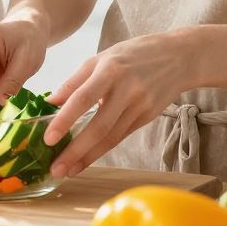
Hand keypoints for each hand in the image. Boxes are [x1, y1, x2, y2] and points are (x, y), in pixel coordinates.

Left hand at [42, 30, 190, 178]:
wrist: (178, 57)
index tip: (48, 138)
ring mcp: (140, 106)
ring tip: (66, 171)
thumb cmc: (133, 54)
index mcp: (111, 70)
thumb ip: (75, 81)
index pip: (84, 98)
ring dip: (87, 157)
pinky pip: (120, 137)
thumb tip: (51, 103)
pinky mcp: (147, 118)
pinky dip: (102, 150)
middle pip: (99, 126)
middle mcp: (127, 90)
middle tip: (55, 169)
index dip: (65, 120)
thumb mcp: (102, 57)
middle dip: (75, 151)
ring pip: (111, 137)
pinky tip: (86, 160)